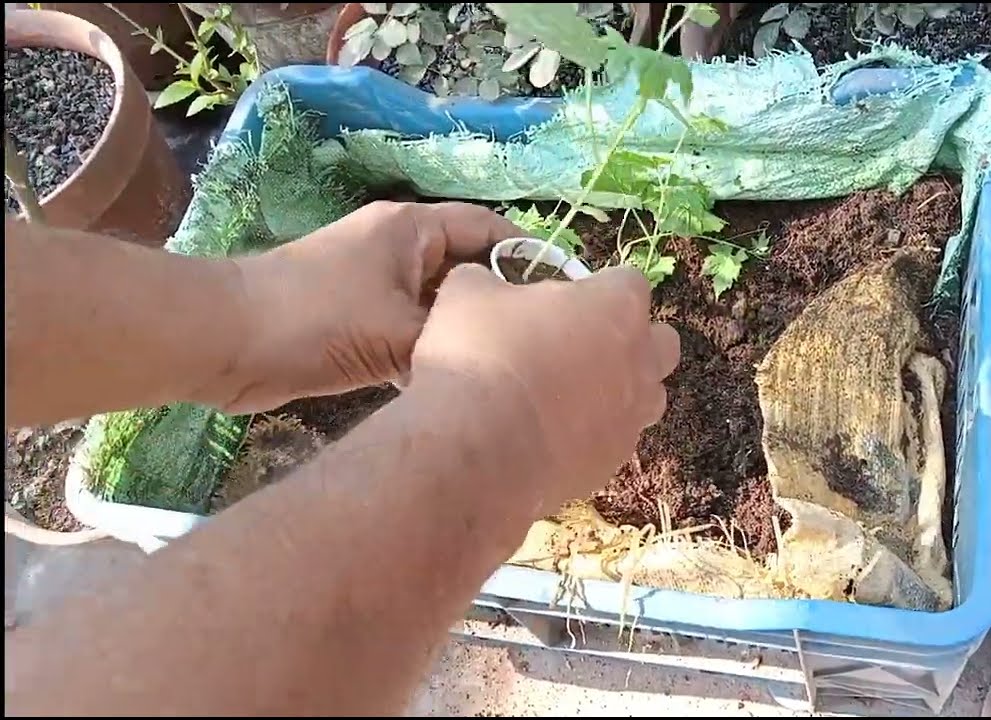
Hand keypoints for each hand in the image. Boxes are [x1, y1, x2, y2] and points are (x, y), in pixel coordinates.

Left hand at [206, 201, 520, 413]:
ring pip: (439, 304)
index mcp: (411, 229)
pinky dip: (434, 350)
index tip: (560, 294)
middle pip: (466, 268)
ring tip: (510, 365)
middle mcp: (397, 248)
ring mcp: (374, 284)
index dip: (526, 254)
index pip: (486, 227)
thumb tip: (497, 358)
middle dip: (500, 301)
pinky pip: (412, 330)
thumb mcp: (397, 331)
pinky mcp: (355, 320)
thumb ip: (454, 340)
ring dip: (464, 331)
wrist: (224, 340)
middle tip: (541, 341)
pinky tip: (459, 381)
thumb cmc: (313, 319)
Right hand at [405, 263, 679, 506]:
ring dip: (619, 390)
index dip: (598, 288)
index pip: (630, 282)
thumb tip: (487, 284)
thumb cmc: (480, 354)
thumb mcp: (468, 293)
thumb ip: (492, 282)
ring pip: (647, 397)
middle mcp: (640, 360)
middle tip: (578, 345)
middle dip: (630, 339)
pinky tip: (550, 438)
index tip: (566, 299)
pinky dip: (592, 436)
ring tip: (568, 396)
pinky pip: (614, 440)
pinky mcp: (613, 463)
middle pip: (660, 342)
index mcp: (617, 306)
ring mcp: (632, 417)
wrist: (477, 450)